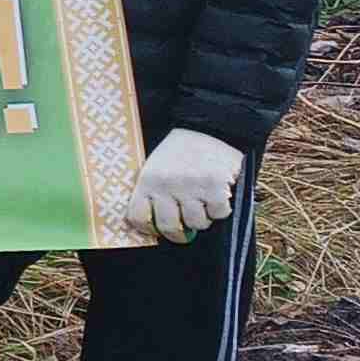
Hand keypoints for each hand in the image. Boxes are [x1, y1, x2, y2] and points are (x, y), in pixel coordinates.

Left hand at [121, 127, 242, 242]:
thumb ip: (152, 192)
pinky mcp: (216, 187)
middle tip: (185, 231)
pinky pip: (219, 214)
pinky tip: (218, 196)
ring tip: (203, 204)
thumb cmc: (180, 151)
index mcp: (147, 180)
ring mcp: (192, 187)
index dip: (148, 229)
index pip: (138, 217)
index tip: (156, 229)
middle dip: (178, 234)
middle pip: (170, 227)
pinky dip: (221, 209)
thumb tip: (154, 226)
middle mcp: (167, 185)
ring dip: (203, 219)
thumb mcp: (155, 166)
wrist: (209, 126)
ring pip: (197, 223)